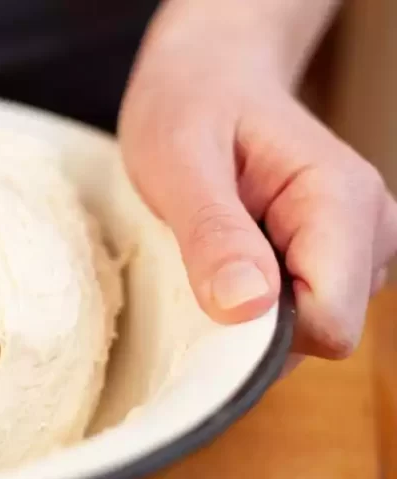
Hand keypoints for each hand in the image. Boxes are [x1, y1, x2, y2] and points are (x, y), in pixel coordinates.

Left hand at [120, 1, 396, 370]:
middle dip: (254, 324)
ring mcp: (356, 247)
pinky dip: (254, 304)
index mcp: (341, 199)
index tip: (206, 300)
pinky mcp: (333, 259)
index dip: (263, 334)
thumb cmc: (188, 106)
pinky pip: (298, 314)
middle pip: (323, 331)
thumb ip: (213, 232)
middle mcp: (367, 228)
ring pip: (310, 331)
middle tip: (198, 265)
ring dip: (251, 312)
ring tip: (212, 250)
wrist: (205, 76)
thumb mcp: (178, 161)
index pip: (330, 319)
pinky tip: (227, 259)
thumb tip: (246, 306)